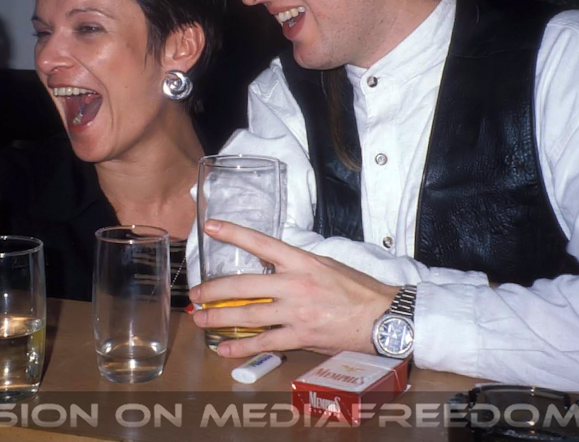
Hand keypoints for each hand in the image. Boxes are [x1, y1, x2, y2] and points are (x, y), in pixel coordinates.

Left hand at [190, 220, 398, 357]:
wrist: (382, 317)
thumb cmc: (357, 289)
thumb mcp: (326, 264)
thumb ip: (297, 264)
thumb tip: (271, 263)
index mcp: (301, 261)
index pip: (261, 243)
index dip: (233, 233)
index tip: (210, 227)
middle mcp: (295, 284)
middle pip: (244, 285)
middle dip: (214, 290)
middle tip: (195, 294)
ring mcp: (296, 312)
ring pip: (248, 315)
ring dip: (220, 318)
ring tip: (201, 320)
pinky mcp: (301, 336)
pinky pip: (264, 343)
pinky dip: (242, 348)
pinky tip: (225, 350)